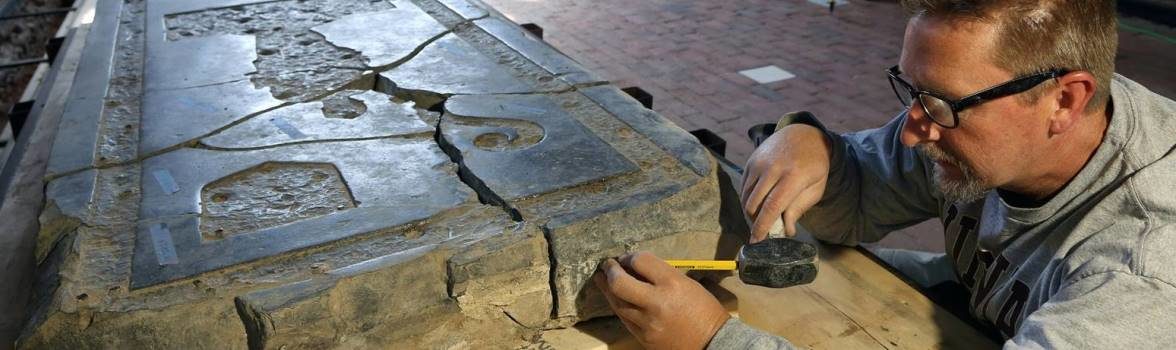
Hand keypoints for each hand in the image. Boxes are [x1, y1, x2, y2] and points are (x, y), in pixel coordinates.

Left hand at [593, 252, 729, 349]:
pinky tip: (615, 298)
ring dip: (606, 288)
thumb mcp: (688, 284)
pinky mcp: (642, 337)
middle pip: (619, 282)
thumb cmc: (705, 310)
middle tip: (608, 265)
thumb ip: (662, 274)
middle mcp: (656, 302)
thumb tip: (637, 267)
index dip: (629, 256)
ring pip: (616, 302)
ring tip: (603, 279)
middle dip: (610, 270)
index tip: (626, 258)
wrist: (712, 343)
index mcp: (672, 284)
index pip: (640, 261)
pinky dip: (618, 305)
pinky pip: (623, 318)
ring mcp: (647, 322)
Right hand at [741, 124, 832, 241]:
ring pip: (745, 197)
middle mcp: (773, 168)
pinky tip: (757, 204)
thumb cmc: (814, 165)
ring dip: (750, 213)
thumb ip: (799, 208)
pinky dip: (747, 200)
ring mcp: (759, 163)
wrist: (803, 135)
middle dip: (754, 222)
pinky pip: (743, 187)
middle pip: (754, 204)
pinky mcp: (751, 161)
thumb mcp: (815, 188)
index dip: (762, 226)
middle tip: (761, 232)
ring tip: (760, 219)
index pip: (772, 206)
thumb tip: (787, 231)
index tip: (756, 241)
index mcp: (793, 176)